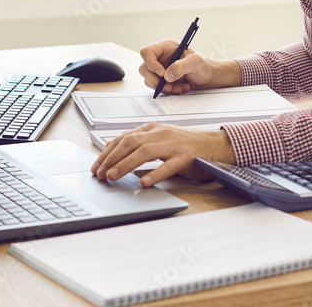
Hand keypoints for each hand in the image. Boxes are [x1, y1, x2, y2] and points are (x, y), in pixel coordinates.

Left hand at [90, 123, 236, 186]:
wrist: (215, 145)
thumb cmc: (186, 145)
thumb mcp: (159, 139)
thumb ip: (137, 142)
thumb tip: (111, 146)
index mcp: (153, 129)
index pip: (124, 138)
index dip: (107, 153)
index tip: (96, 166)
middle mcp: (161, 134)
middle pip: (130, 143)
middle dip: (111, 159)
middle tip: (99, 174)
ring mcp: (174, 145)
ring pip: (145, 152)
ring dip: (126, 165)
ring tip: (113, 176)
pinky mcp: (186, 157)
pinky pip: (168, 166)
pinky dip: (155, 174)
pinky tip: (144, 182)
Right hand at [138, 40, 240, 94]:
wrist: (209, 77)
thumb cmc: (205, 65)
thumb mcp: (196, 62)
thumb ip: (181, 66)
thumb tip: (166, 75)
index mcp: (166, 47)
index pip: (146, 52)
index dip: (150, 63)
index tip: (162, 73)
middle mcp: (160, 57)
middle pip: (144, 68)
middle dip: (155, 81)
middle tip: (169, 87)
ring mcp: (160, 69)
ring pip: (149, 80)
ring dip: (163, 88)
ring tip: (179, 88)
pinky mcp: (162, 80)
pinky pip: (157, 87)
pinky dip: (167, 91)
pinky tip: (180, 88)